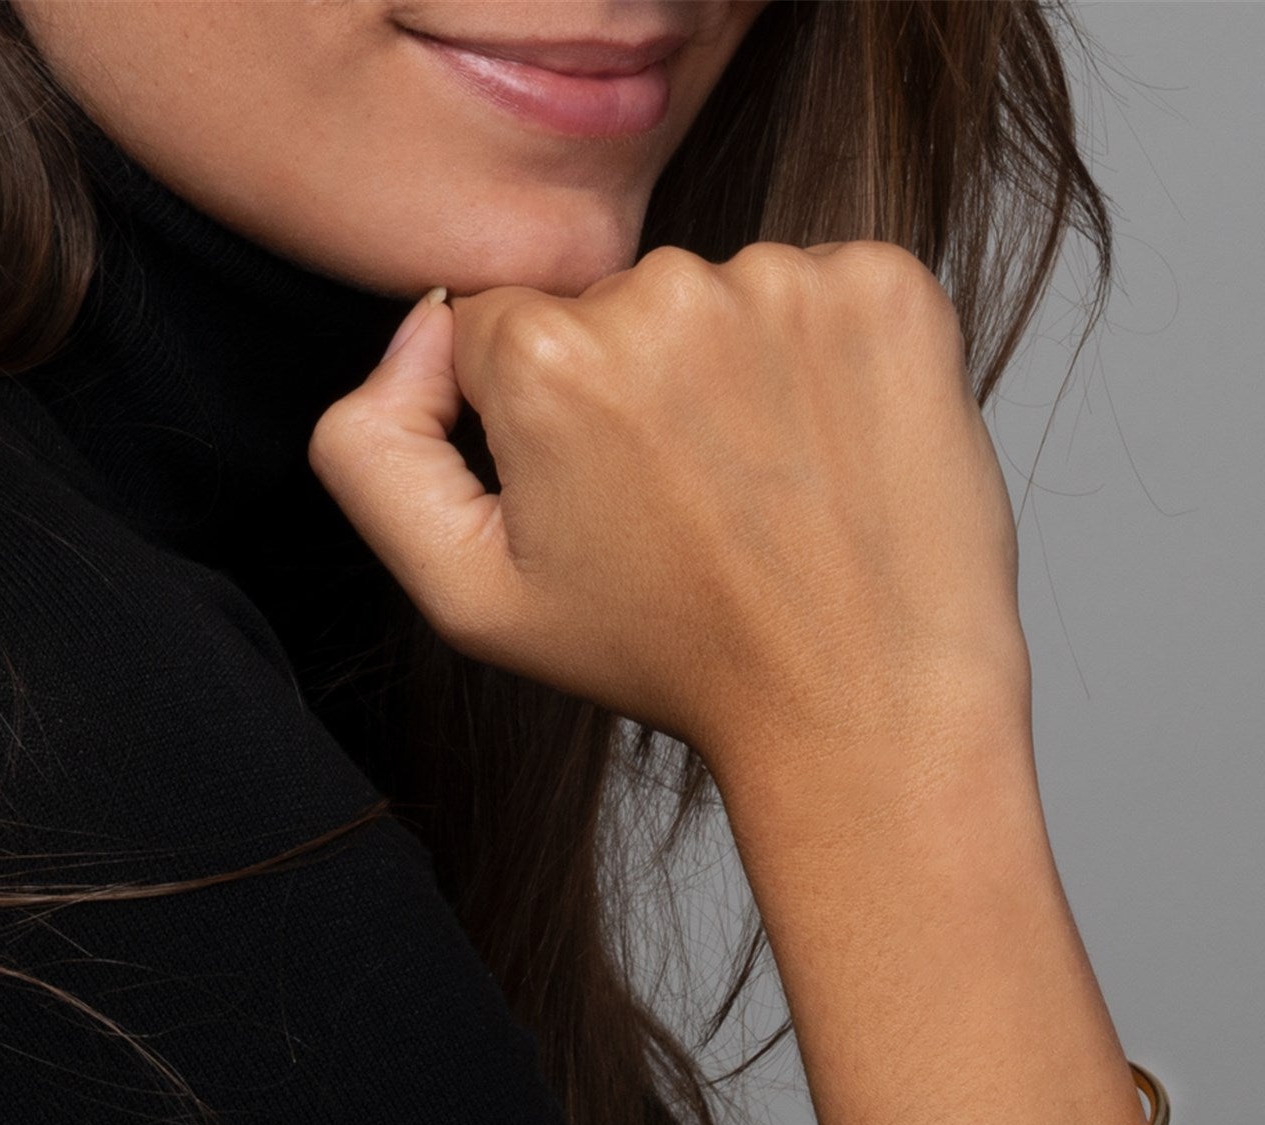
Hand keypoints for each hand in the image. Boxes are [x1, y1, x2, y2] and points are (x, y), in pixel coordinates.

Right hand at [308, 242, 1030, 780]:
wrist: (860, 701)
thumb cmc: (672, 658)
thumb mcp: (471, 597)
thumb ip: (373, 452)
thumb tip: (422, 324)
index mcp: (548, 359)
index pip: (503, 332)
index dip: (544, 424)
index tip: (608, 497)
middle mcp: (665, 291)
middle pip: (613, 305)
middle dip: (635, 389)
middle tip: (690, 506)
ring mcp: (789, 283)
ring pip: (718, 295)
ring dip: (731, 371)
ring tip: (764, 488)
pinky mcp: (890, 291)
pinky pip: (823, 287)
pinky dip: (823, 356)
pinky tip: (829, 449)